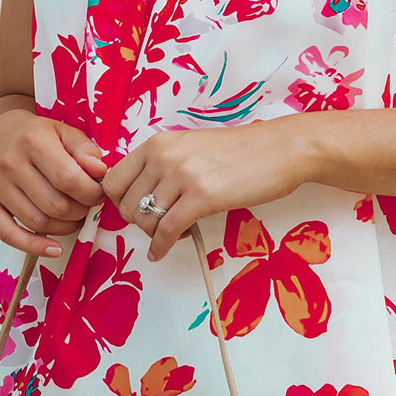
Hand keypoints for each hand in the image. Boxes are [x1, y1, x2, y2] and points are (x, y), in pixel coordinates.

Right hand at [0, 102, 107, 257]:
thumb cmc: (40, 134)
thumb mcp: (65, 132)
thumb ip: (86, 151)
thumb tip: (100, 172)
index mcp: (33, 141)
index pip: (68, 179)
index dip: (91, 193)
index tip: (98, 193)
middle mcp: (9, 163)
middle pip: (55, 205)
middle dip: (80, 211)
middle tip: (86, 206)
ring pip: (37, 222)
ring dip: (64, 227)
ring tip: (74, 217)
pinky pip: (9, 235)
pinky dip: (34, 247)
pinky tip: (54, 249)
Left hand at [100, 119, 309, 261]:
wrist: (281, 149)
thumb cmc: (241, 151)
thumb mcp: (191, 147)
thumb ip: (164, 164)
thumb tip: (141, 194)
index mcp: (158, 143)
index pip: (113, 179)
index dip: (119, 201)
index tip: (133, 210)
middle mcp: (164, 156)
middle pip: (125, 203)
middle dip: (136, 221)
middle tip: (154, 226)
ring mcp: (182, 175)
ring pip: (145, 219)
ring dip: (152, 235)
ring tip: (166, 236)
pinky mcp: (203, 196)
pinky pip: (167, 230)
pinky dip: (161, 247)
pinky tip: (162, 252)